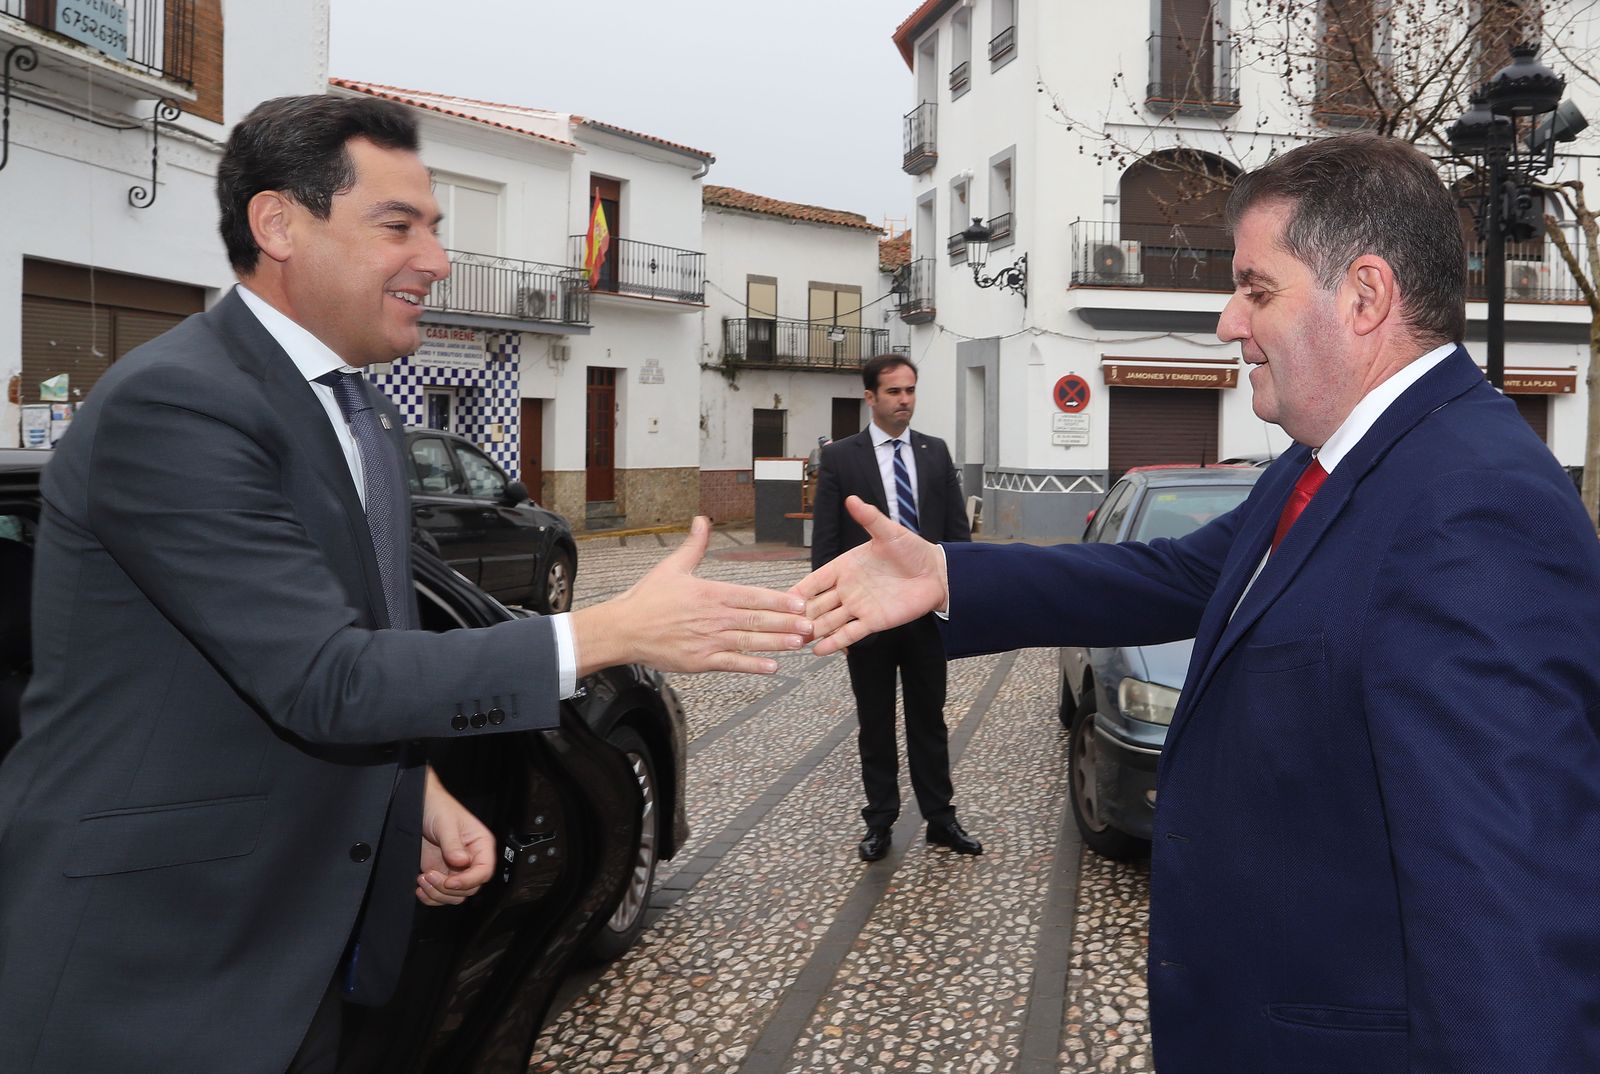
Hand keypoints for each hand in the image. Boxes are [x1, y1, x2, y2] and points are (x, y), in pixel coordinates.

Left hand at [417, 766, 494, 905]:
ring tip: (422, 879)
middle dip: (448, 888)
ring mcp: (456, 869)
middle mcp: (471, 860)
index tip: (450, 882)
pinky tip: (420, 888)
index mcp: (481, 845)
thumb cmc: (438, 808)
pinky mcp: (441, 874)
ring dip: (437, 894)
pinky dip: (430, 897)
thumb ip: (453, 844)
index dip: (469, 881)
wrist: (419, 806)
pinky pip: (441, 895)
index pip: (484, 871)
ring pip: (456, 896)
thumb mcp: (445, 823)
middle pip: (470, 888)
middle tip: (429, 875)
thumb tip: (462, 862)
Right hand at [572, 516, 812, 675]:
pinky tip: (772, 667)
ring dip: (777, 643)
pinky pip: (732, 664)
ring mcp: (708, 640)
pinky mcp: (700, 661)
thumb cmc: (646, 599)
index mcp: (711, 593)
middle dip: (787, 623)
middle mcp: (714, 617)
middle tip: (811, 625)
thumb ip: (694, 545)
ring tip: (799, 643)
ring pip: (750, 642)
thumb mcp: (672, 566)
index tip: (799, 602)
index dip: (779, 600)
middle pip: (758, 620)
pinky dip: (753, 666)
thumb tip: (701, 520)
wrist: (623, 628)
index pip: (753, 596)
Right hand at [792, 496, 947, 655]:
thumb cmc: (912, 551)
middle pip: (817, 604)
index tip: (782, 599)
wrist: (936, 574)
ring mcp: (858, 607)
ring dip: (813, 631)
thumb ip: (869, 518)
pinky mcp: (872, 622)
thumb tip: (852, 499)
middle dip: (799, 615)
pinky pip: (849, 634)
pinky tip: (818, 650)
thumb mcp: (889, 532)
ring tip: (794, 641)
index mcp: (845, 567)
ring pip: (829, 622)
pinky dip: (834, 643)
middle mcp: (847, 588)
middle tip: (782, 626)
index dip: (799, 590)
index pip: (815, 580)